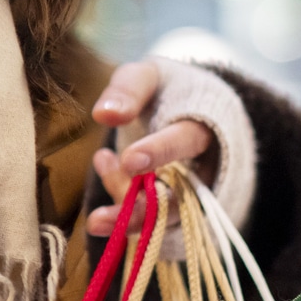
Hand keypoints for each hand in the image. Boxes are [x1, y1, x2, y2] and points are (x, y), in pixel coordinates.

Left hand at [83, 60, 214, 238]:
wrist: (193, 110)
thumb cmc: (166, 91)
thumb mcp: (149, 76)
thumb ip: (129, 90)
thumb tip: (103, 115)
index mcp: (204, 124)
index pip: (185, 140)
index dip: (159, 152)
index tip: (129, 160)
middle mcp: (206, 165)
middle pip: (178, 196)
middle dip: (139, 212)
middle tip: (96, 220)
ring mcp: (195, 193)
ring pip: (164, 217)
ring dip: (127, 222)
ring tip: (94, 218)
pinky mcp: (179, 210)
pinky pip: (156, 224)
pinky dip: (127, 217)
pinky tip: (103, 189)